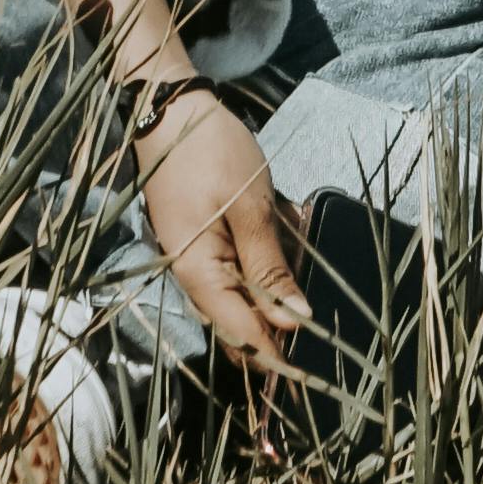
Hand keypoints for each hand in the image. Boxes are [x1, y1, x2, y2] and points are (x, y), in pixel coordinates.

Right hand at [126, 80, 307, 375]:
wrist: (170, 109)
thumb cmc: (211, 153)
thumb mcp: (251, 207)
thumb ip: (270, 268)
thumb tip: (294, 321)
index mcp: (200, 276)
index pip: (242, 335)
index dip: (278, 358)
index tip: (312, 374)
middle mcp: (194, 278)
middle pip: (244, 321)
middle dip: (282, 304)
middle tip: (304, 256)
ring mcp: (197, 260)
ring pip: (247, 291)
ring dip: (277, 267)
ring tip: (286, 218)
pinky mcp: (204, 242)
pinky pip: (240, 266)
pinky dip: (266, 251)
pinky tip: (279, 216)